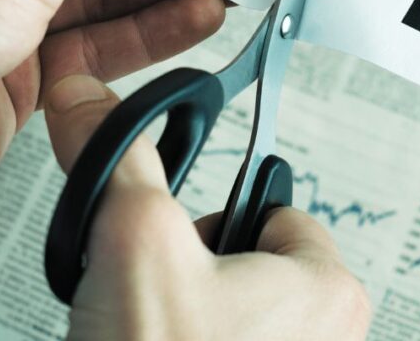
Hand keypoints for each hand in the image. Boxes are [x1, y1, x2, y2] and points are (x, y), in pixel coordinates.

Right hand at [44, 75, 371, 339]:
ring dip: (186, 320)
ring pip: (234, 316)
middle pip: (253, 264)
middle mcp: (329, 339)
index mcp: (327, 288)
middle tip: (163, 301)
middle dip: (197, 275)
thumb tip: (89, 101)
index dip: (217, 216)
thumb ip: (117, 159)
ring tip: (154, 337)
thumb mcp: (134, 242)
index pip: (278, 209)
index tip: (187, 238)